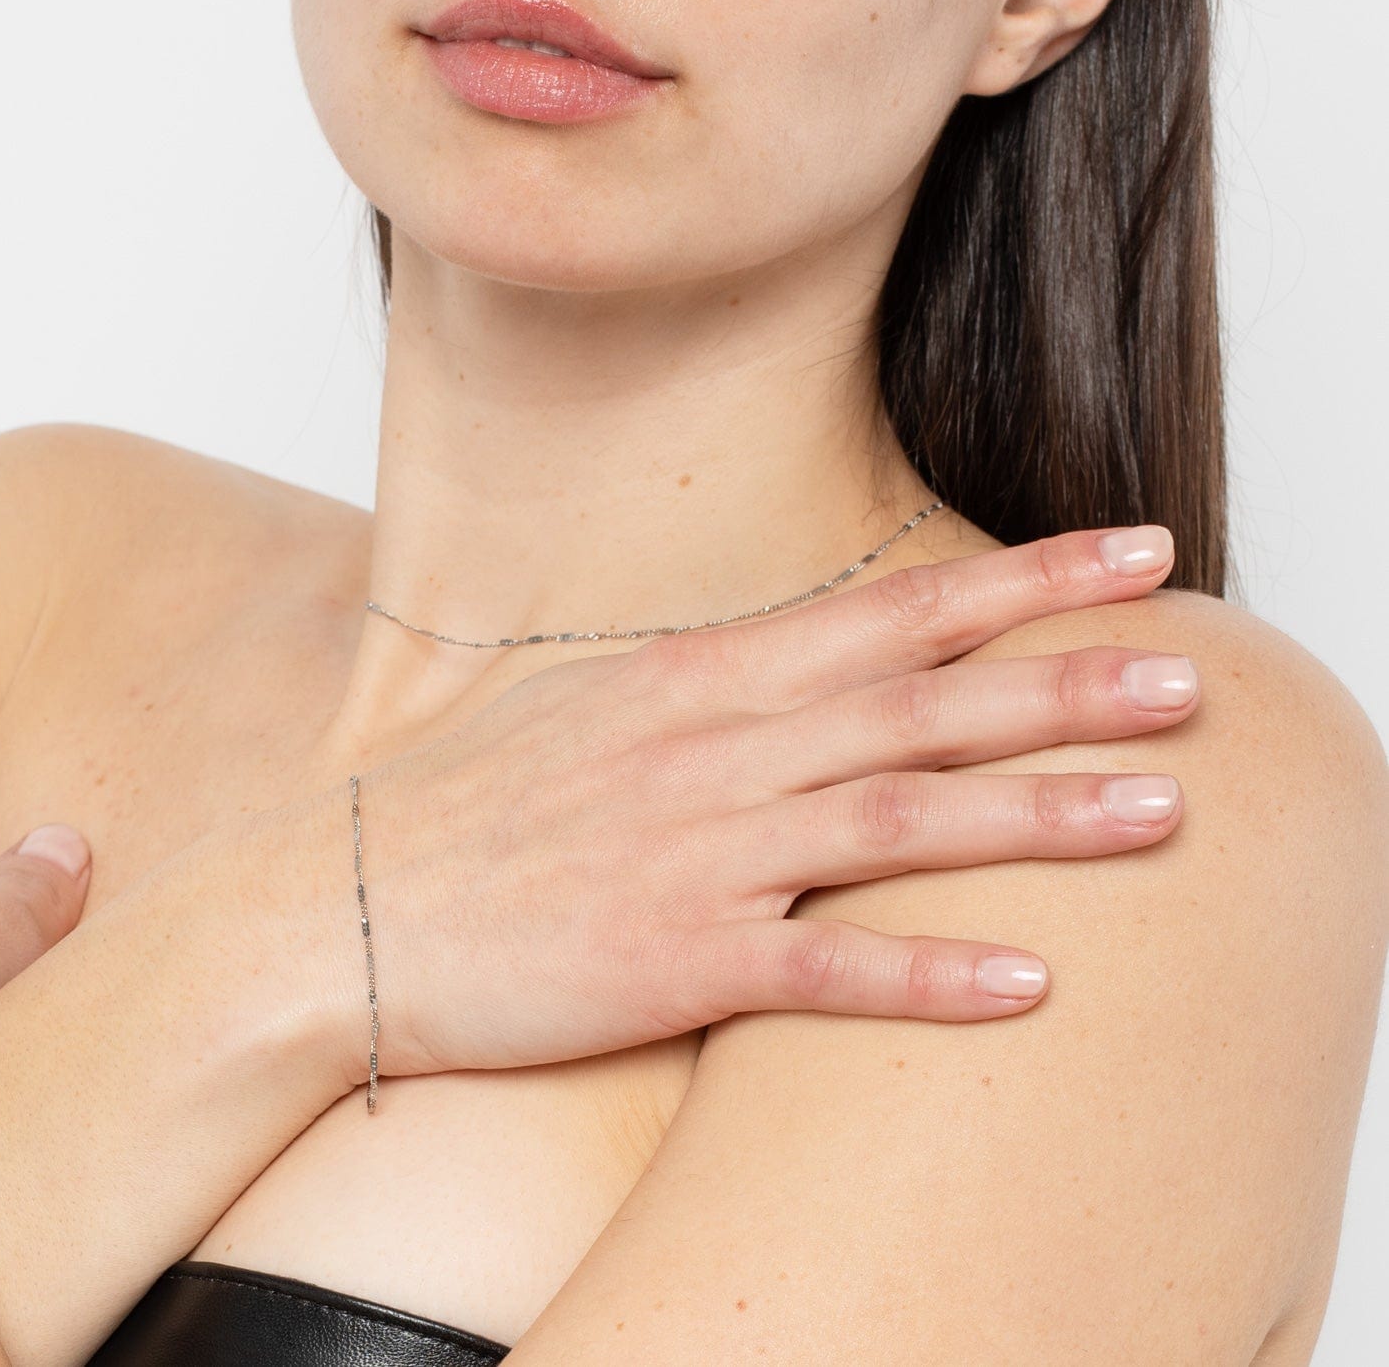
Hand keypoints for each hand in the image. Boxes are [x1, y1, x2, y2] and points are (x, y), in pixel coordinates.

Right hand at [305, 524, 1194, 1078]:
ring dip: (1034, 815)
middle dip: (1065, 681)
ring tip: (1157, 812)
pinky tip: (1023, 982)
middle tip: (1190, 671)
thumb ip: (734, 687)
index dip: (1025, 581)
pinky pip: (821, 965)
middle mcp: (718, 745)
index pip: (896, 609)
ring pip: (896, 818)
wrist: (343, 903)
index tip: (1133, 552)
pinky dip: (926, 972)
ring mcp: (698, 849)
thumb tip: (837, 666)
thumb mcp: (611, 706)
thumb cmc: (479, 806)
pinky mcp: (671, 957)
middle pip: (922, 700)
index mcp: (709, 674)